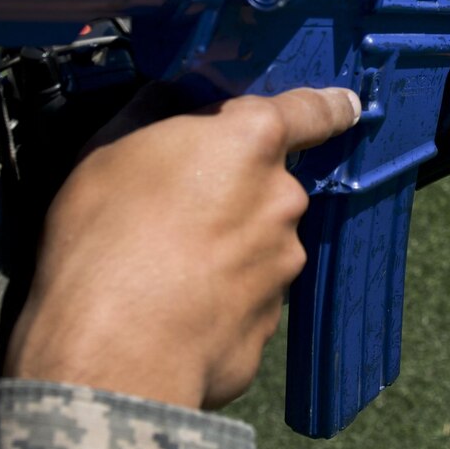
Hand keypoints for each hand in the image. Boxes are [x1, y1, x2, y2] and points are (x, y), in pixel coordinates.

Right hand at [5, 83, 361, 408]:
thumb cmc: (106, 237)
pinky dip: (216, 301)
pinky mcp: (270, 324)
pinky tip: (171, 310)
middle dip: (232, 192)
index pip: (312, 110)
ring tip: (159, 269)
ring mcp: (283, 266)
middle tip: (171, 212)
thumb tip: (170, 98)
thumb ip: (153, 113)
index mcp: (251, 142)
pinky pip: (244, 300)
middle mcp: (282, 199)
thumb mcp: (108, 149)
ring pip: (258, 244)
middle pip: (268, 184)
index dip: (327, 107)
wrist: (115, 350)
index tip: (343, 106)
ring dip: (224, 251)